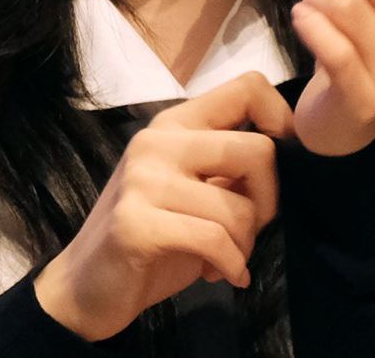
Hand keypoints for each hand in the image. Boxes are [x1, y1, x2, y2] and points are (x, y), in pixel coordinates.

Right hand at [33, 72, 292, 340]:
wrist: (85, 287)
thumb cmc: (152, 236)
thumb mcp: (194, 190)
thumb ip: (229, 167)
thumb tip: (290, 158)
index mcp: (175, 123)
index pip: (248, 87)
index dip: (281, 122)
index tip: (278, 168)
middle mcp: (158, 140)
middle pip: (258, 150)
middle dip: (269, 201)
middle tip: (250, 229)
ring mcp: (144, 179)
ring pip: (240, 206)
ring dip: (246, 245)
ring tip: (227, 258)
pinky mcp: (137, 223)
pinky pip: (215, 240)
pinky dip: (231, 266)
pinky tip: (222, 276)